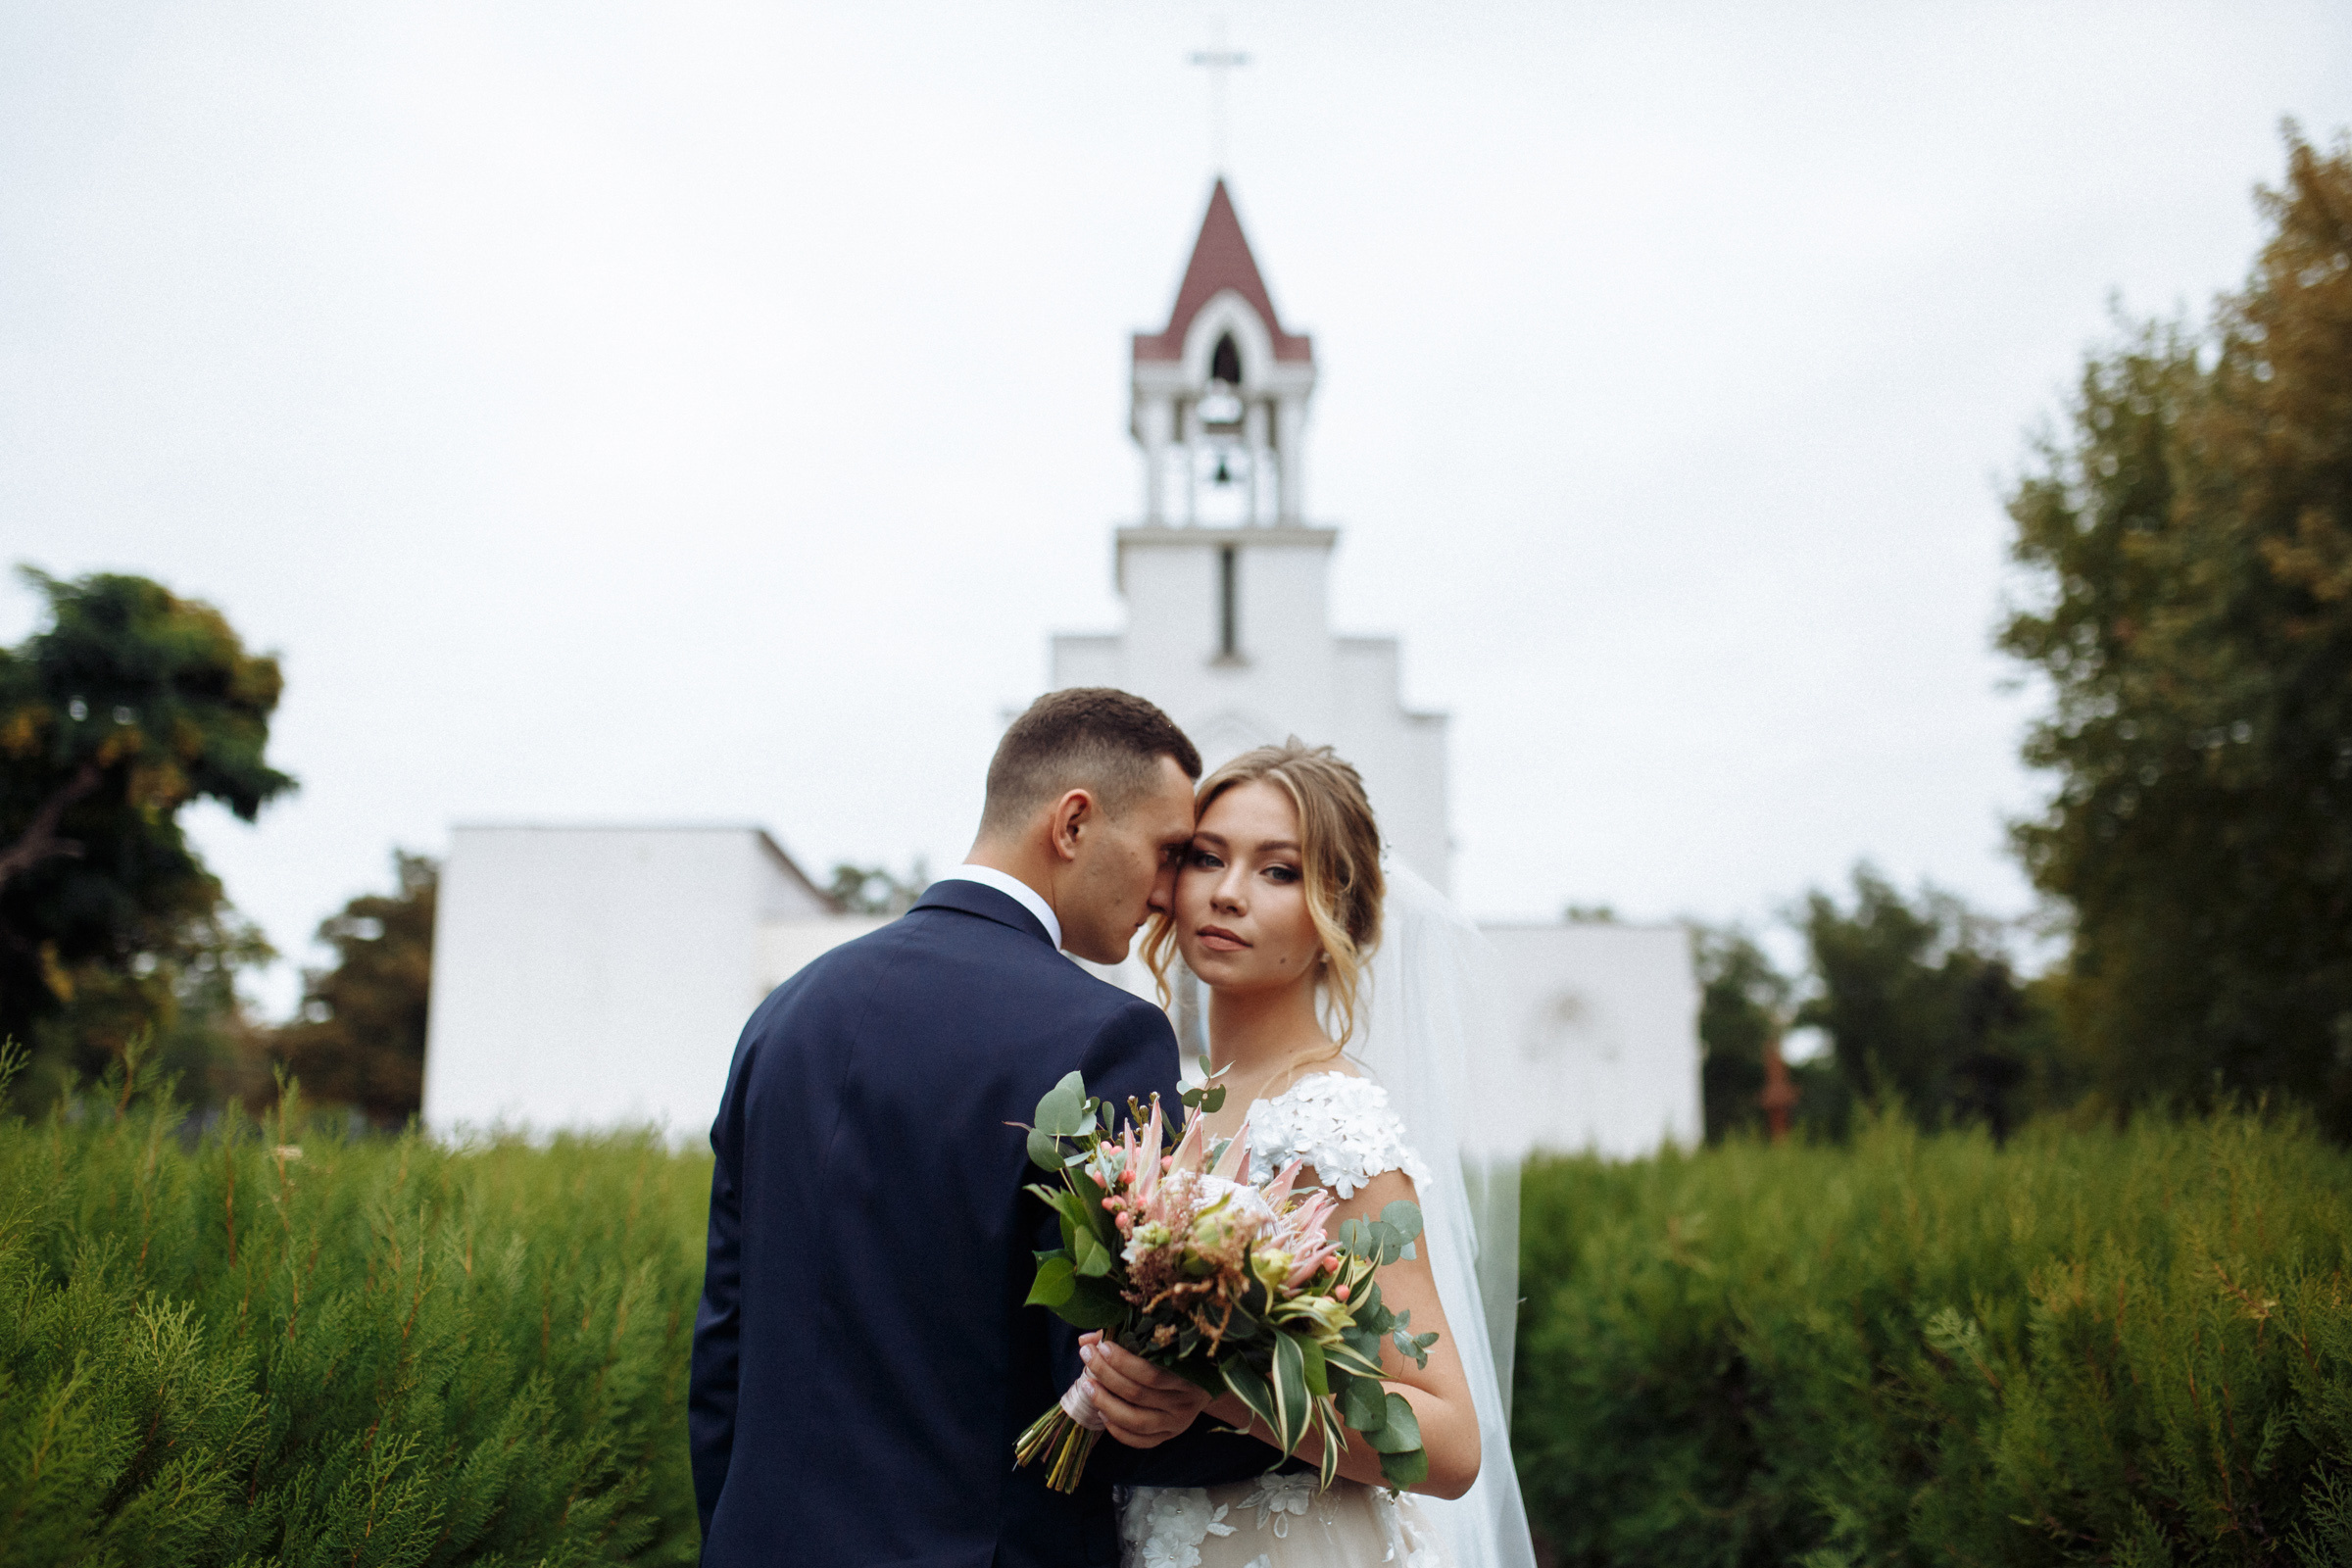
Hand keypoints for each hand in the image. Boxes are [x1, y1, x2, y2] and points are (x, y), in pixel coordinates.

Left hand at [1078, 1331, 1215, 1449]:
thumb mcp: (1165, 1345)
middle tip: (1088, 1358)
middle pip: (1138, 1395)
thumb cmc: (1182, 1358)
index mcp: (1188, 1377)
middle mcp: (1183, 1404)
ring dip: (1106, 1403)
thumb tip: (1088, 1338)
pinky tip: (1102, 1413)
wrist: (1208, 1386)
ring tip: (1087, 1386)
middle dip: (1106, 1375)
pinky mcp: (1167, 1437)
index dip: (1123, 1361)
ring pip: (1136, 1421)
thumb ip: (1128, 1339)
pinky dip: (1117, 1430)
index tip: (1102, 1346)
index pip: (1151, 1374)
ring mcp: (1176, 1424)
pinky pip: (1140, 1441)